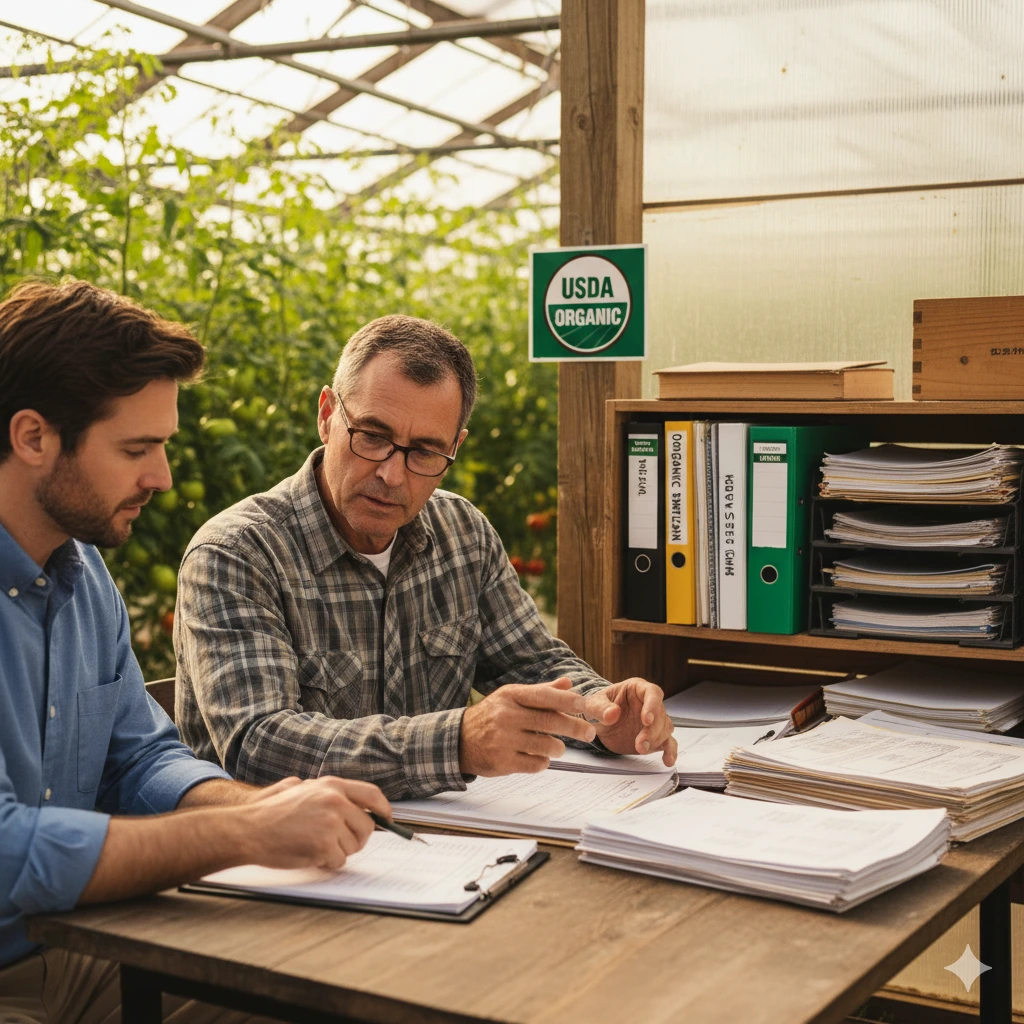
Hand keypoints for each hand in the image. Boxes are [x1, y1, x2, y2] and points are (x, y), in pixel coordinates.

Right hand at [245, 776, 390, 870]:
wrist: (248, 829)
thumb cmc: (271, 813)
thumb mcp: (302, 789)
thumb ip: (330, 794)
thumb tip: (359, 808)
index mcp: (332, 785)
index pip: (371, 795)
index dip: (383, 810)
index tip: (387, 821)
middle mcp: (335, 800)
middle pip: (367, 827)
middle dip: (357, 840)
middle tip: (340, 844)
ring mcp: (331, 822)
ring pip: (353, 846)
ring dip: (338, 852)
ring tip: (313, 845)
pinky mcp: (324, 844)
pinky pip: (339, 860)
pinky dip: (327, 863)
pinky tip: (309, 854)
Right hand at [459, 677, 596, 775]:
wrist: (460, 740)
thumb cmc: (492, 716)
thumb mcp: (512, 698)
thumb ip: (542, 692)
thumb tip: (569, 683)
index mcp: (511, 696)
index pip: (544, 696)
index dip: (567, 701)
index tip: (585, 705)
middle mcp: (506, 716)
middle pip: (550, 722)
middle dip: (575, 728)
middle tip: (590, 733)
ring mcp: (503, 740)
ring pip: (546, 745)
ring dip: (558, 748)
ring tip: (557, 747)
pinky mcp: (503, 762)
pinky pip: (536, 764)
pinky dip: (543, 762)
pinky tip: (539, 757)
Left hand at [580, 678, 676, 766]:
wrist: (599, 723)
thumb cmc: (598, 707)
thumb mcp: (592, 704)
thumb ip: (600, 707)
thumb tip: (612, 714)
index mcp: (637, 689)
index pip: (652, 693)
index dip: (652, 706)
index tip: (646, 720)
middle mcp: (649, 703)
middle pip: (661, 714)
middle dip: (652, 730)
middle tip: (640, 743)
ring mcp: (654, 721)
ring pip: (665, 728)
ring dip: (656, 740)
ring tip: (641, 749)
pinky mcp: (655, 737)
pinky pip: (668, 743)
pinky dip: (670, 751)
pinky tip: (667, 760)